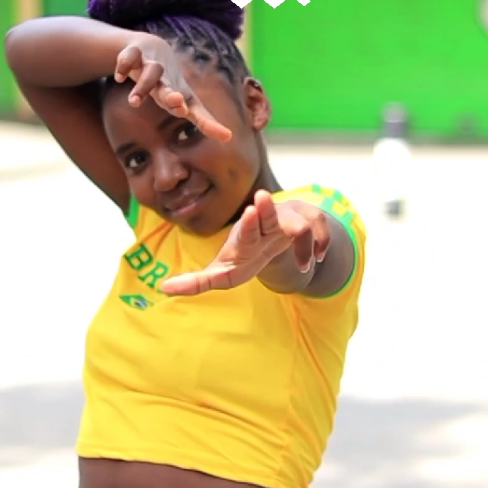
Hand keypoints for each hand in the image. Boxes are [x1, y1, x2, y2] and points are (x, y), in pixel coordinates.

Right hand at [114, 37, 230, 141]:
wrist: (151, 47)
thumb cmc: (169, 83)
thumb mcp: (185, 102)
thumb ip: (205, 121)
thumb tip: (230, 137)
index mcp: (180, 92)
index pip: (194, 108)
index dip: (204, 120)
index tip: (217, 132)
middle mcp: (167, 79)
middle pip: (170, 88)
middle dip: (171, 96)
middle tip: (177, 103)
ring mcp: (151, 65)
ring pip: (150, 73)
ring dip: (143, 86)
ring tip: (134, 102)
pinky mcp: (134, 54)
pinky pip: (128, 57)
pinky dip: (124, 66)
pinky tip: (120, 78)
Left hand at [161, 191, 330, 295]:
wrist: (274, 239)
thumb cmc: (245, 255)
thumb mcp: (223, 272)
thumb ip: (197, 281)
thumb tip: (164, 288)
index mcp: (245, 235)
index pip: (247, 228)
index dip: (249, 222)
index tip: (249, 211)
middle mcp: (267, 223)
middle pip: (271, 214)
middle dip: (267, 210)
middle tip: (261, 199)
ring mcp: (290, 220)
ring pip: (302, 220)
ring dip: (304, 240)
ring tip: (306, 263)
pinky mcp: (309, 221)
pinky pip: (321, 226)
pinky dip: (323, 242)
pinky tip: (318, 258)